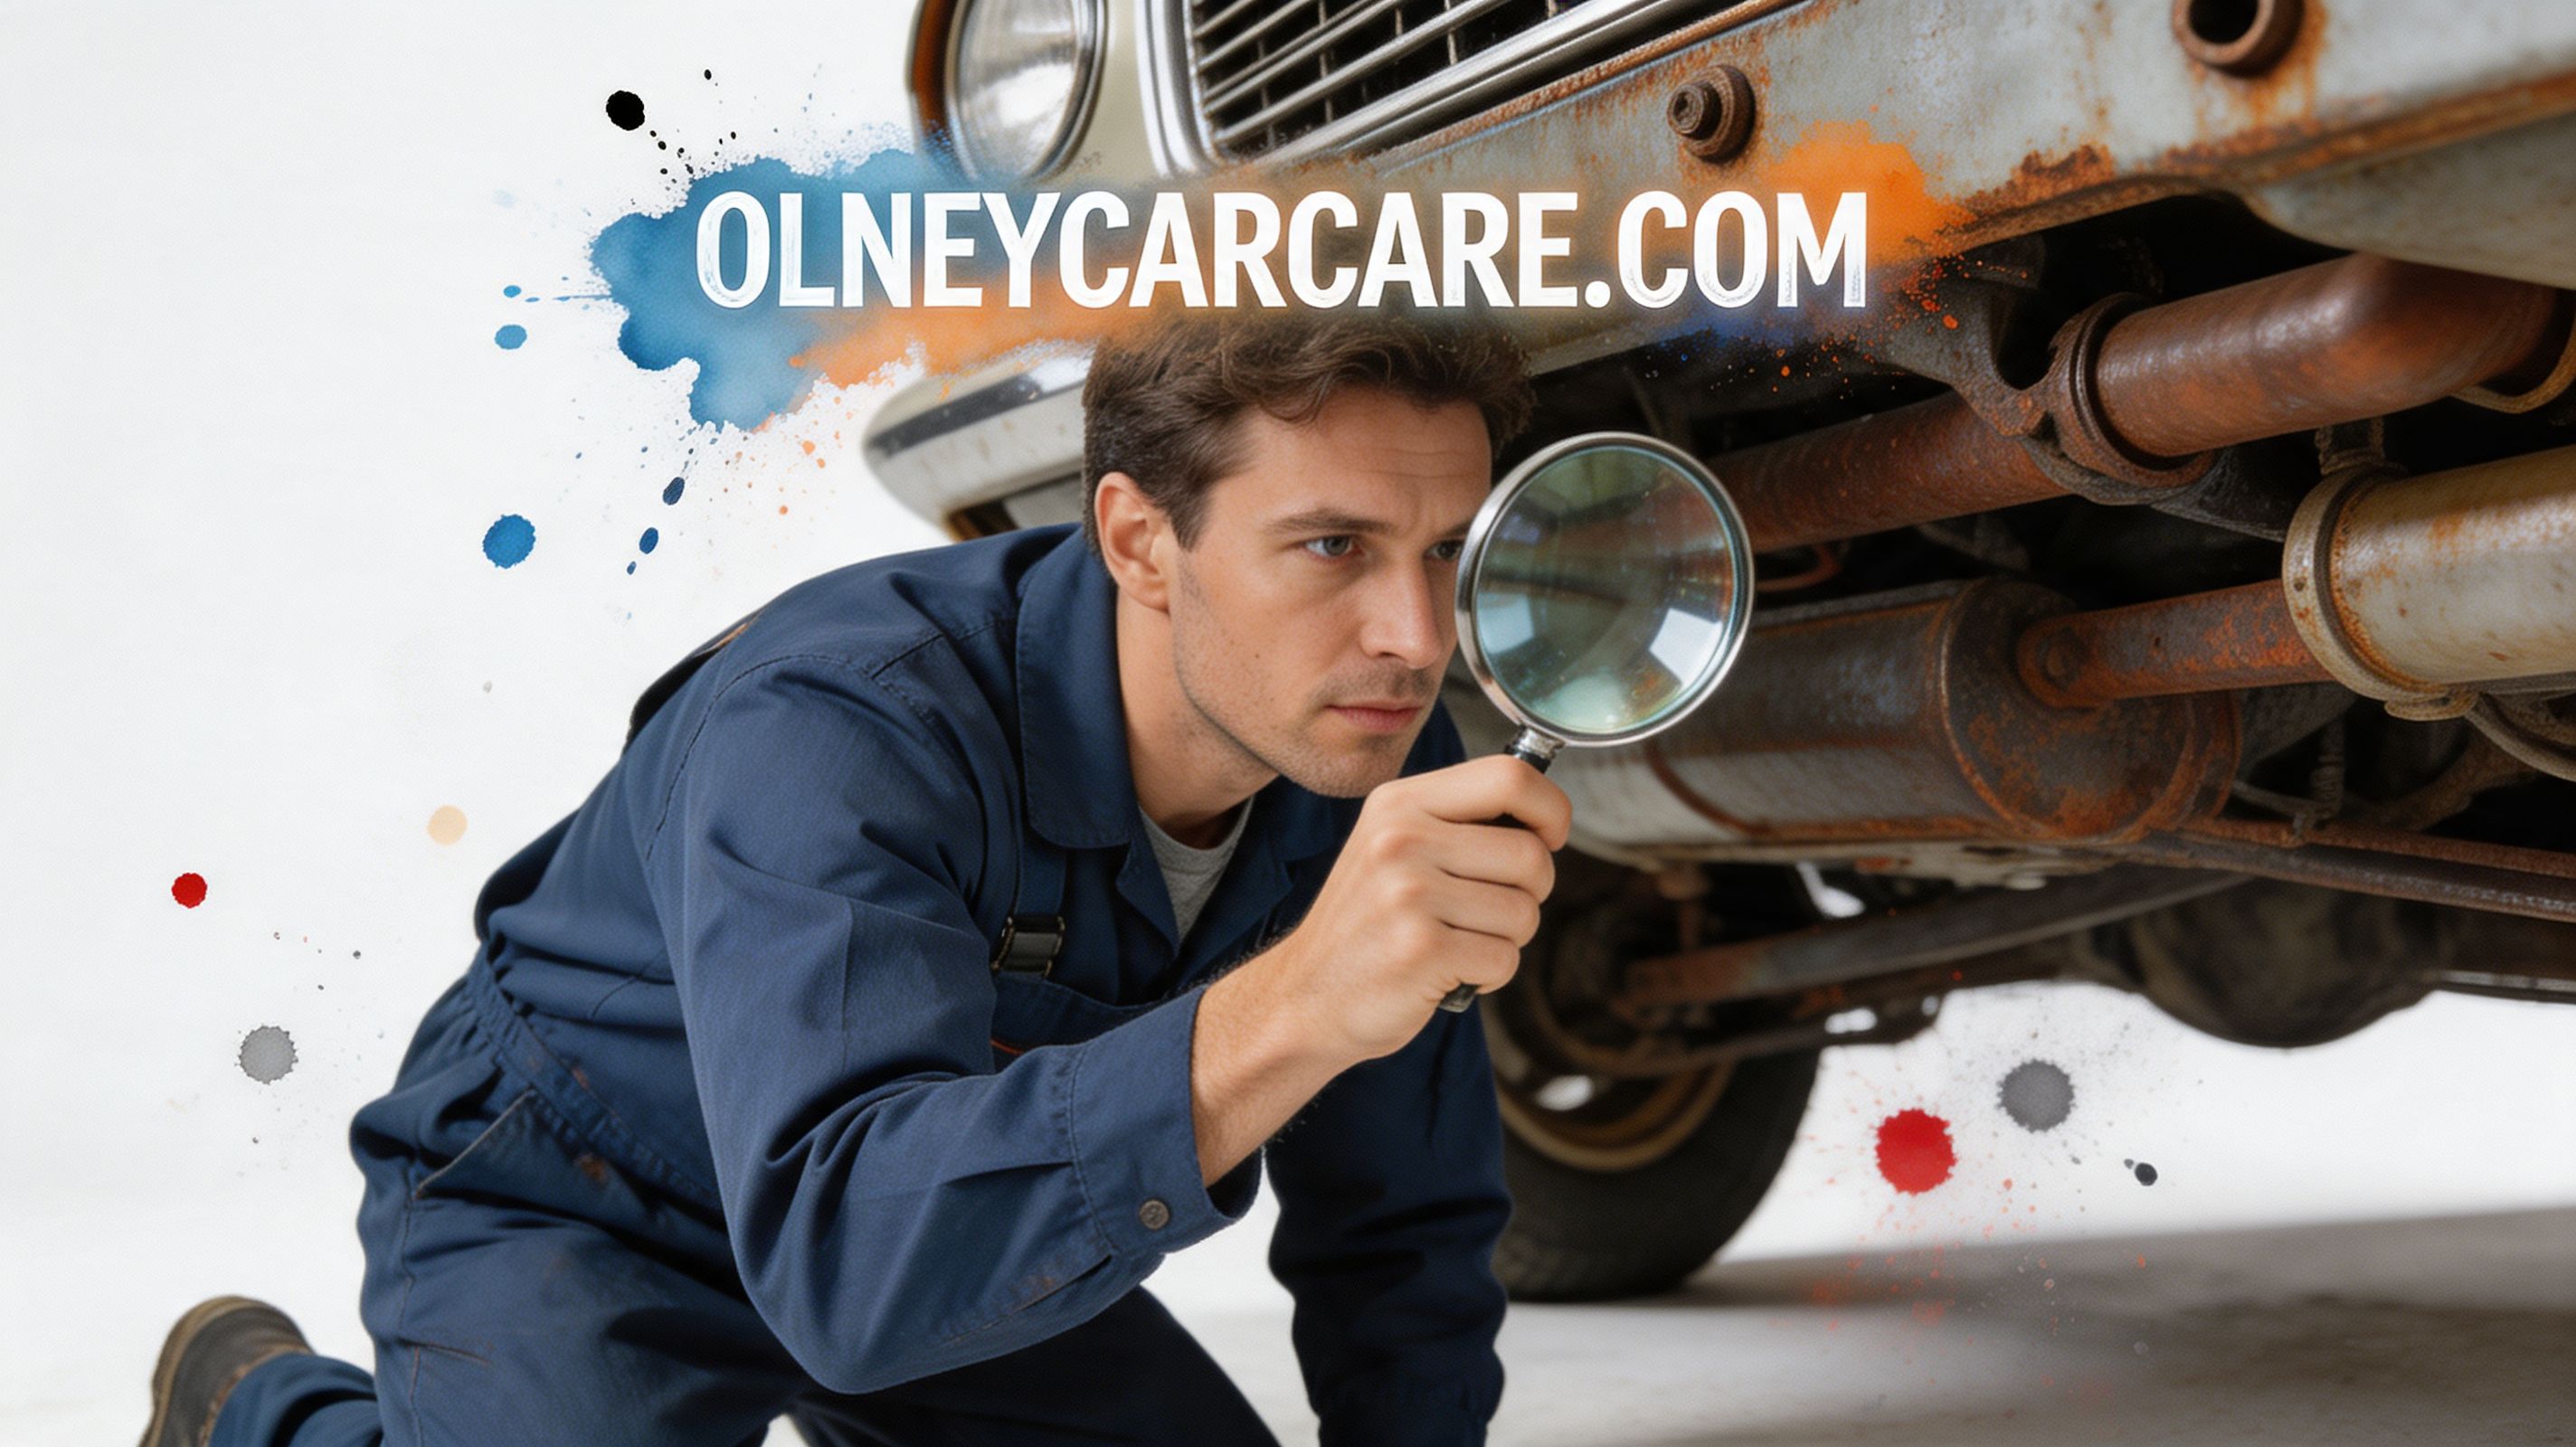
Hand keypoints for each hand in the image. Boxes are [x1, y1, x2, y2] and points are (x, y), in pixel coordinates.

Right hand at [1260, 755, 1570, 1064]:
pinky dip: (1491, 975)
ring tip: (1459, 942)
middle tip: (1489, 912)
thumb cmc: (1368, 924)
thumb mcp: (1395, 848)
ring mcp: (1407, 893)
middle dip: (1531, 893)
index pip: (1510, 776)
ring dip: (1508, 939)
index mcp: (1400, 802)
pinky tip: (1451, 973)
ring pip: (1524, 912)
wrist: (1305, 996)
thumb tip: (1545, 816)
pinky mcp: (1419, 949)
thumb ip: (1459, 822)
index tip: (1549, 838)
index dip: (1550, 809)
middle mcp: (1400, 838)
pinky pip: (1505, 958)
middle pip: (1530, 854)